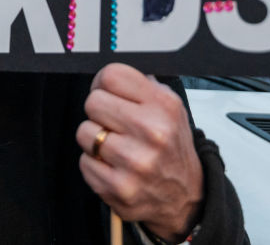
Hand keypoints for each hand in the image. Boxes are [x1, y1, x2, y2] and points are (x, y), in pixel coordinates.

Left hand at [76, 63, 203, 241]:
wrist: (185, 196)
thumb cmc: (171, 148)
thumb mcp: (171, 109)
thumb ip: (143, 86)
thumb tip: (110, 73)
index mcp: (164, 106)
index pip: (111, 76)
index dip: (102, 82)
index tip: (106, 92)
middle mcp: (152, 132)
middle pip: (93, 102)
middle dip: (99, 111)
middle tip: (112, 122)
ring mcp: (135, 162)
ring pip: (84, 132)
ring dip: (94, 139)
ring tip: (114, 146)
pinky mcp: (119, 188)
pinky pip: (84, 162)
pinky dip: (94, 164)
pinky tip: (113, 166)